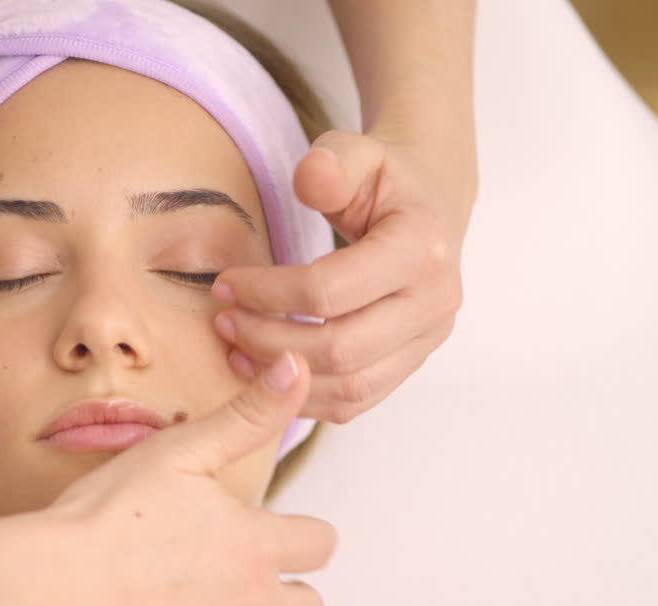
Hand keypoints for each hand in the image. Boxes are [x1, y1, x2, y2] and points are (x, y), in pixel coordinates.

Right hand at [32, 352, 337, 605]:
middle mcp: (255, 604)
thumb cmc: (102, 519)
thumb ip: (246, 414)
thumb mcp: (178, 450)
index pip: (320, 545)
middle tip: (235, 580)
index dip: (296, 538)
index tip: (266, 537)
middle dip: (282, 593)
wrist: (49, 588)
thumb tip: (296, 369)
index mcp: (257, 544)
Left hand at [211, 128, 475, 422]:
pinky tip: (262, 371)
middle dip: (268, 341)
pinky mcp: (410, 364)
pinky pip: (355, 400)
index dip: (268, 293)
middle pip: (340, 349)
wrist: (428, 208)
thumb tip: (310, 176)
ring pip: (349, 386)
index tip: (224, 283)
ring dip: (282, 375)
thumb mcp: (358, 152)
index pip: (331, 290)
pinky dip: (305, 395)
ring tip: (234, 348)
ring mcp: (427, 341)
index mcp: (423, 249)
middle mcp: (435, 304)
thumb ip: (332, 162)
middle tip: (222, 321)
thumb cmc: (383, 180)